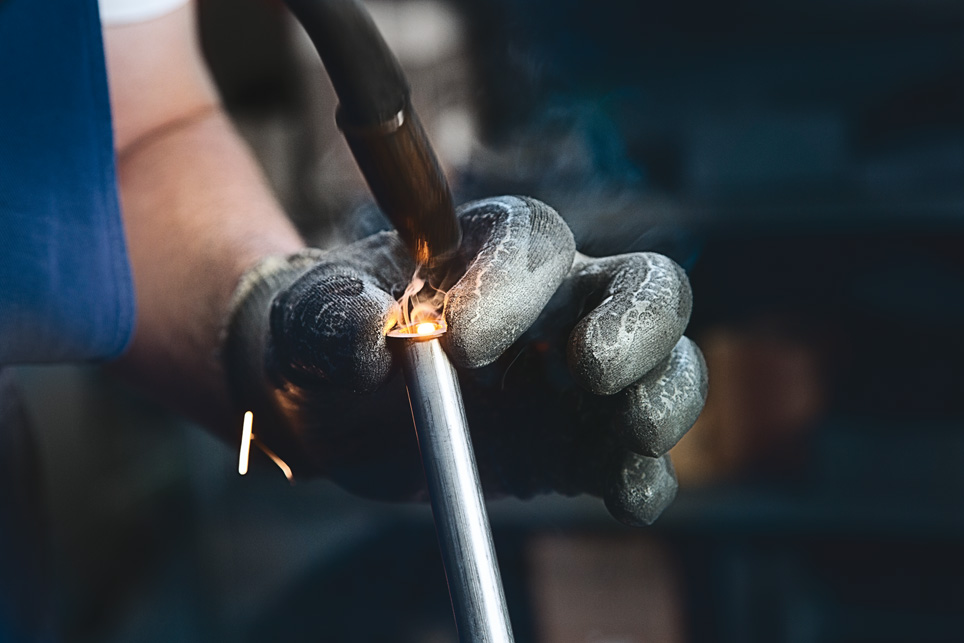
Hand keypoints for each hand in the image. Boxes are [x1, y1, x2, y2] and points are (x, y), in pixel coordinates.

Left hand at [223, 196, 706, 525]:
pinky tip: (626, 495)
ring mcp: (576, 378)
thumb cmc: (324, 336)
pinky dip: (642, 476)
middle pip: (645, 285)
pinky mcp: (576, 446)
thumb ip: (334, 319)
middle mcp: (555, 304)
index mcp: (490, 251)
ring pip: (664, 367)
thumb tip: (370, 334)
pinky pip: (632, 457)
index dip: (514, 285)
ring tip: (629, 431)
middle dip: (636, 324)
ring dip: (660, 397)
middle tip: (591, 371)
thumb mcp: (308, 321)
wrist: (332, 405)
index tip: (462, 345)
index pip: (535, 242)